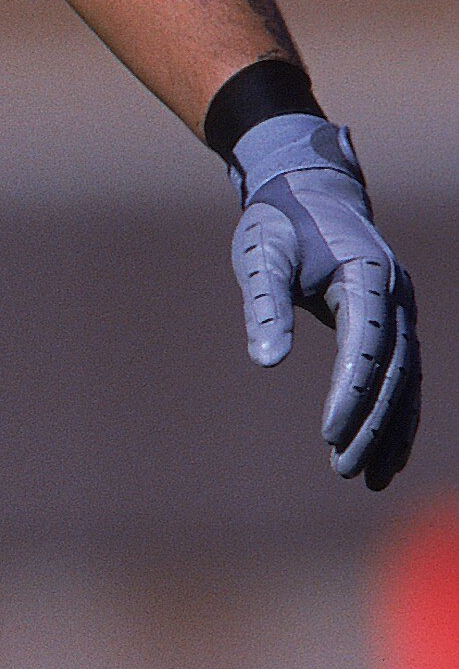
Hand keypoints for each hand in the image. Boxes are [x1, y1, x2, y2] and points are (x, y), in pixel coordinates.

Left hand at [230, 114, 421, 489]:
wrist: (307, 190)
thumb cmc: (278, 223)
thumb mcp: (260, 255)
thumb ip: (264, 305)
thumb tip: (267, 362)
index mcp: (367, 274)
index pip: (366, 344)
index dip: (351, 391)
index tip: (329, 433)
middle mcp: (396, 293)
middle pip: (395, 371)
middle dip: (373, 424)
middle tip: (346, 471)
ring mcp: (401, 307)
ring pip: (407, 379)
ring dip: (391, 430)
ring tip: (369, 478)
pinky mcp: (393, 320)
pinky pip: (403, 374)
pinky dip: (396, 413)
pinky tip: (385, 455)